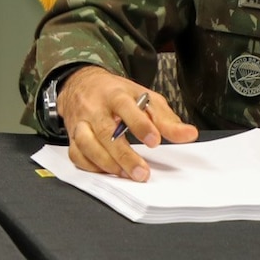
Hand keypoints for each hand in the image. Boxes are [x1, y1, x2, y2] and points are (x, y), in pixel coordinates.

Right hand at [59, 65, 196, 181]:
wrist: (81, 84)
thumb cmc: (117, 93)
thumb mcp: (145, 99)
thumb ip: (166, 119)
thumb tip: (188, 134)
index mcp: (115, 94)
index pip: (126, 108)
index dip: (140, 125)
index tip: (154, 141)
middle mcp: (95, 108)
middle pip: (105, 132)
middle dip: (124, 155)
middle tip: (142, 173)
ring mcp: (80, 122)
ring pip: (87, 145)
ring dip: (107, 163)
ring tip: (126, 174)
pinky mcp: (72, 135)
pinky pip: (76, 155)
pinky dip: (91, 166)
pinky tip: (107, 171)